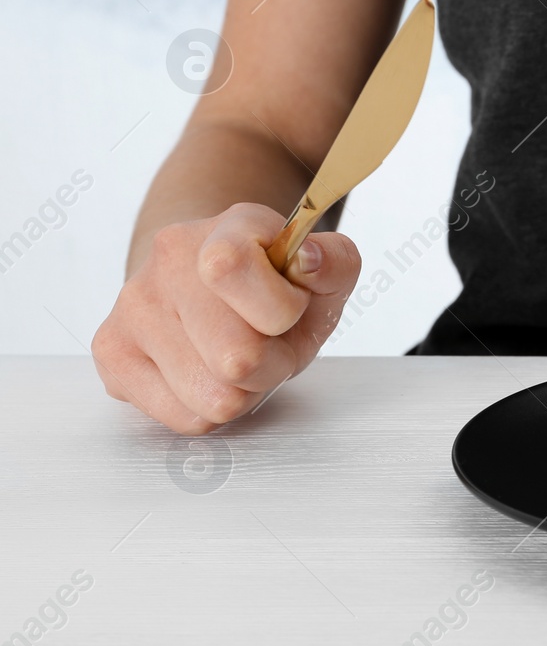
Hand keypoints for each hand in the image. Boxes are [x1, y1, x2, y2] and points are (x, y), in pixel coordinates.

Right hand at [92, 203, 360, 432]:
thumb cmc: (275, 287)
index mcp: (228, 227)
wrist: (213, 286)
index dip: (281, 309)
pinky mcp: (111, 351)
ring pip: (212, 398)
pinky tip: (207, 373)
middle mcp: (170, 257)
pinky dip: (208, 409)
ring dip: (240, 391)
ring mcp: (133, 305)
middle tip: (267, 343)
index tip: (288, 305)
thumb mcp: (324, 274)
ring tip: (238, 357)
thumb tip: (306, 261)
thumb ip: (336, 263)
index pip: (230, 269)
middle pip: (235, 359)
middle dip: (269, 364)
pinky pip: (182, 418)